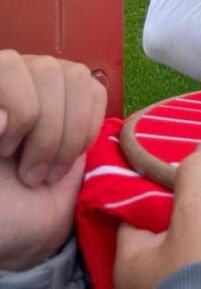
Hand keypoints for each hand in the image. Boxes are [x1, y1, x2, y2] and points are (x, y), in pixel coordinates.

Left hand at [0, 50, 106, 270]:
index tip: (6, 152)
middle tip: (30, 173)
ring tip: (50, 171)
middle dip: (45, 131)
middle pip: (48, 71)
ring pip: (76, 78)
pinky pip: (97, 93)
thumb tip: (4, 116)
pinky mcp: (81, 102)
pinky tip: (69, 156)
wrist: (17, 227)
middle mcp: (18, 76)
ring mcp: (50, 86)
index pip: (9, 66)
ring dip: (69, 134)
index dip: (18, 110)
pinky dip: (89, 129)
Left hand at [114, 136, 200, 288]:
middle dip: (195, 200)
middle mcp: (151, 280)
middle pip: (171, 224)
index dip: (160, 181)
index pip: (136, 209)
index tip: (186, 162)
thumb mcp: (198, 209)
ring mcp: (182, 286)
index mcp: (132, 263)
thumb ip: (196, 170)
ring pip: (198, 241)